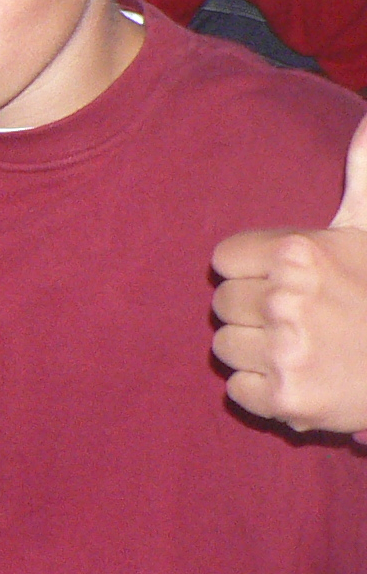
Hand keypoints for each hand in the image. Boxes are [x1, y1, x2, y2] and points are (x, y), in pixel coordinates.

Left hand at [211, 113, 366, 433]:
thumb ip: (363, 173)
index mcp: (299, 252)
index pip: (224, 260)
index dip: (254, 272)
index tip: (289, 281)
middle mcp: (287, 298)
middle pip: (221, 304)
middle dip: (255, 311)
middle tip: (304, 319)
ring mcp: (286, 351)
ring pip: (224, 346)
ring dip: (257, 351)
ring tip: (305, 348)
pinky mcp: (286, 400)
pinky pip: (237, 389)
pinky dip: (264, 391)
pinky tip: (302, 378)